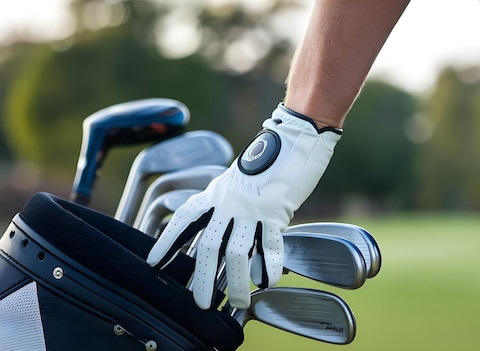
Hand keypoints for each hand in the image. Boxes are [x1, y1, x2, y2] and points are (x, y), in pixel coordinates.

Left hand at [147, 103, 341, 308]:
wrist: (294, 138)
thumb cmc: (268, 161)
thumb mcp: (237, 180)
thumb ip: (226, 206)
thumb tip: (222, 240)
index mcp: (217, 192)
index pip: (185, 218)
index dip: (168, 241)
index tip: (152, 262)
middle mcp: (229, 201)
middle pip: (208, 245)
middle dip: (202, 278)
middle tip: (201, 303)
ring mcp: (253, 207)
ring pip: (237, 253)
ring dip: (235, 282)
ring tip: (237, 304)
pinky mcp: (278, 211)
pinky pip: (271, 246)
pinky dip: (269, 267)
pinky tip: (267, 283)